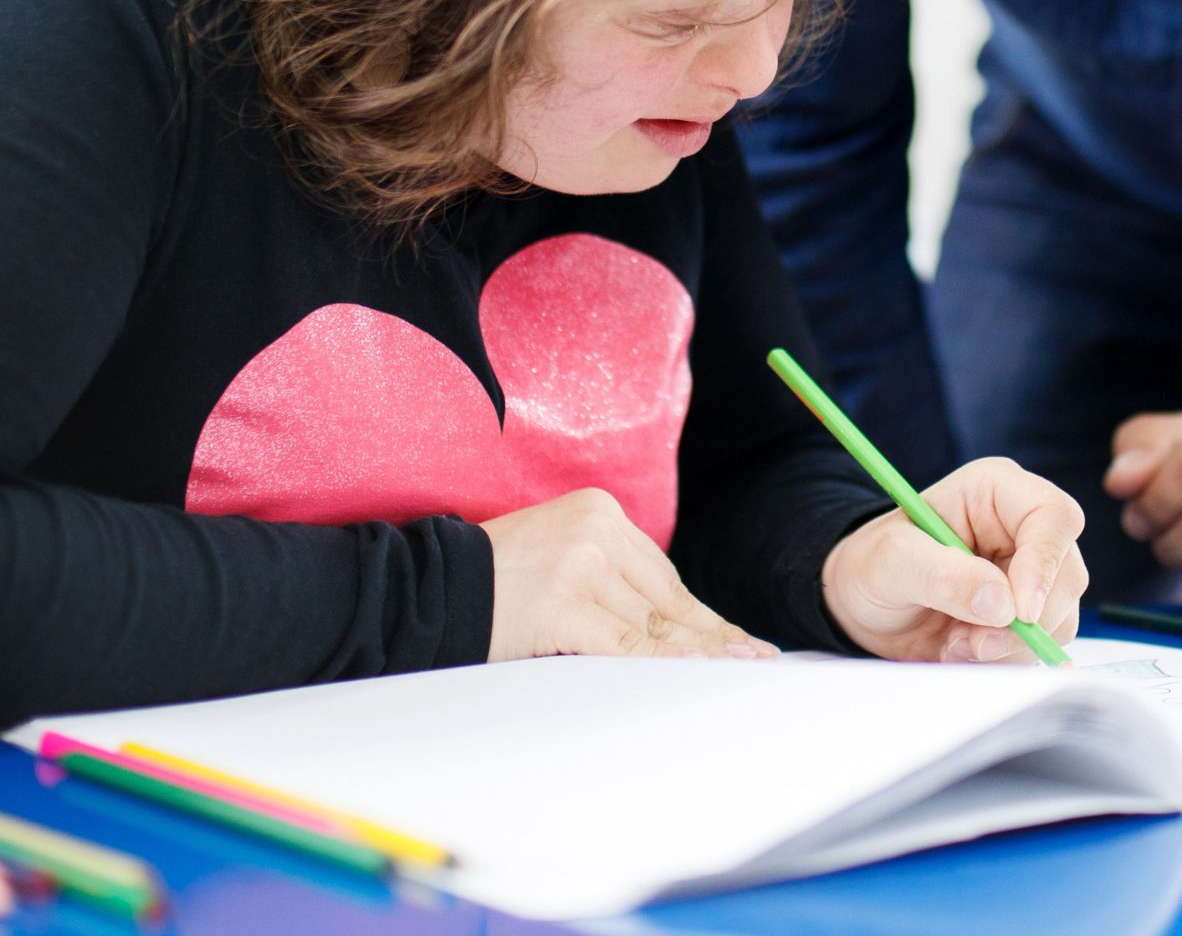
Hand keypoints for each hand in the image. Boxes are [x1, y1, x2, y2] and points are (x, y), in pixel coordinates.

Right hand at [482, 488, 774, 660]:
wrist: (425, 589)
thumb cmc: (488, 583)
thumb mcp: (557, 557)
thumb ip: (605, 576)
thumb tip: (665, 624)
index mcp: (599, 510)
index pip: (661, 574)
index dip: (699, 613)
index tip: (734, 637)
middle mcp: (597, 530)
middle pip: (666, 597)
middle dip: (712, 635)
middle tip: (756, 657)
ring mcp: (582, 564)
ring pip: (654, 623)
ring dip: (700, 654)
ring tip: (739, 671)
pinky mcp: (564, 603)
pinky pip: (629, 643)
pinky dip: (667, 662)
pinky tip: (700, 672)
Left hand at [822, 458, 1087, 662]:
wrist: (863, 603)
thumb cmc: (873, 564)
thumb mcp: (892, 562)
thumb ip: (943, 576)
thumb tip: (1002, 604)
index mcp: (997, 492)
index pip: (1053, 516)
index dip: (1046, 563)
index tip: (1020, 611)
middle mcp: (1023, 529)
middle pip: (1066, 573)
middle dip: (1024, 621)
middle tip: (972, 643)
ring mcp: (1030, 573)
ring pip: (1059, 616)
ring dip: (1009, 644)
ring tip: (954, 643)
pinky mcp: (1026, 614)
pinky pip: (1040, 645)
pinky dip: (1003, 658)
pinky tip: (961, 649)